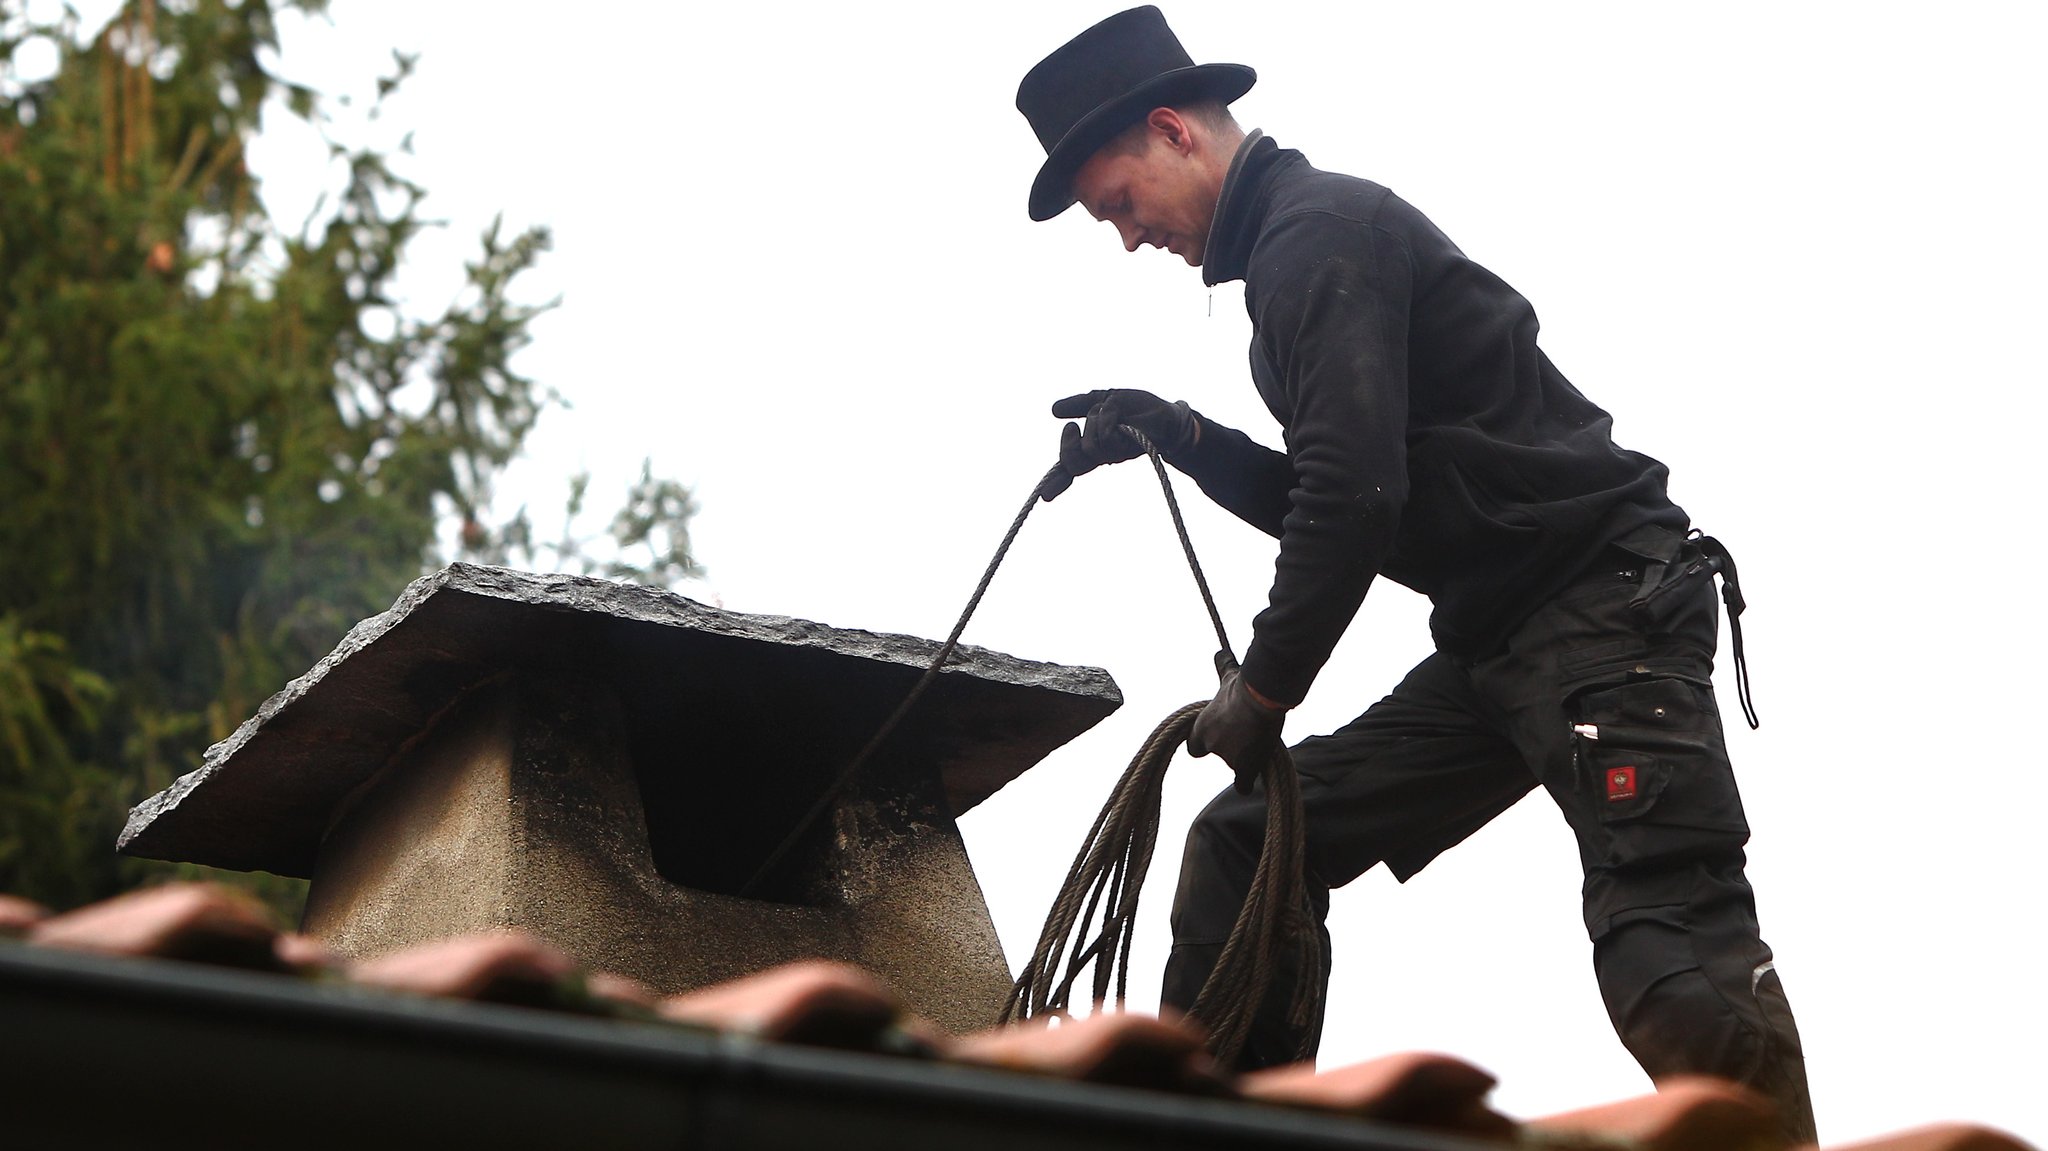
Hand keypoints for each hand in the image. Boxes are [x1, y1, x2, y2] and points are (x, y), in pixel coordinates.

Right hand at [1046, 390, 1198, 495]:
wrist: (1169, 414)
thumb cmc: (1140, 409)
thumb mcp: (1105, 399)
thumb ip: (1080, 404)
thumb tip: (1053, 410)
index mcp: (1094, 447)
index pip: (1070, 467)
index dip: (1056, 483)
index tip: (1045, 497)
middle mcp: (1103, 456)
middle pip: (1073, 463)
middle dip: (1066, 445)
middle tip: (1071, 427)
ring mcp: (1116, 455)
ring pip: (1090, 445)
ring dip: (1097, 420)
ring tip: (1114, 412)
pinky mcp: (1129, 448)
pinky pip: (1106, 437)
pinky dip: (1108, 418)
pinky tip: (1120, 416)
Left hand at [1187, 651, 1286, 793]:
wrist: (1260, 697)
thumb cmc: (1244, 685)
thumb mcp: (1229, 676)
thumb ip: (1222, 667)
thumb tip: (1220, 651)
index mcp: (1201, 727)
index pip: (1193, 747)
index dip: (1204, 743)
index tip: (1216, 738)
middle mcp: (1210, 744)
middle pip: (1219, 753)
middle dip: (1231, 747)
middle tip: (1246, 734)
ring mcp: (1228, 757)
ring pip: (1235, 765)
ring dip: (1245, 756)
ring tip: (1259, 740)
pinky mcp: (1245, 767)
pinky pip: (1242, 785)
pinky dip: (1244, 783)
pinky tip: (1249, 779)